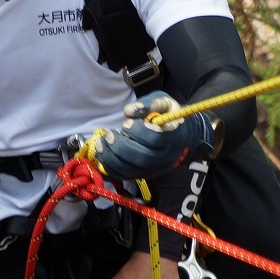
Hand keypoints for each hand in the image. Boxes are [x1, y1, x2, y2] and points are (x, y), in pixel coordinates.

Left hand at [92, 95, 219, 179]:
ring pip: (132, 170)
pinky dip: (110, 167)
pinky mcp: (145, 174)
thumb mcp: (163, 102)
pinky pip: (125, 176)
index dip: (138, 132)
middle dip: (121, 147)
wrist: (179, 134)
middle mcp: (166, 157)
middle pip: (142, 158)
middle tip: (109, 135)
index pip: (154, 139)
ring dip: (112, 158)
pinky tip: (103, 154)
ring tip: (101, 143)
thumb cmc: (168, 115)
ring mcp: (155, 168)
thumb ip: (147, 104)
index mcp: (173, 136)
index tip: (126, 123)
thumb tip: (128, 111)